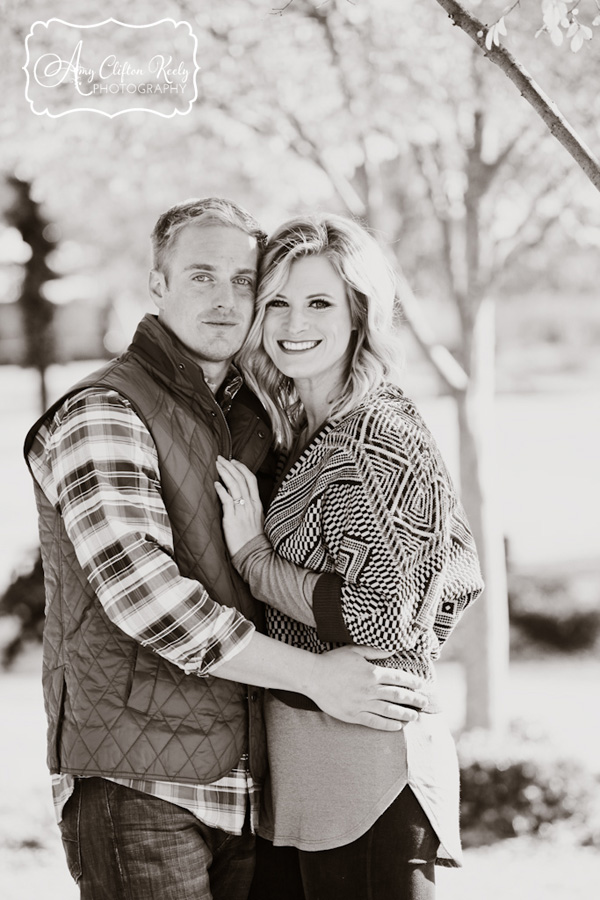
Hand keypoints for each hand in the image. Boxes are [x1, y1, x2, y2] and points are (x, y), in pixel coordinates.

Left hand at [215, 456, 264, 555]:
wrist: (255, 555)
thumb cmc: (253, 540)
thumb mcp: (256, 520)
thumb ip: (249, 507)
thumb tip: (238, 498)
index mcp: (257, 504)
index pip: (251, 479)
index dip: (242, 468)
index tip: (233, 461)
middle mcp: (251, 505)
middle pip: (242, 478)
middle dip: (230, 466)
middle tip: (221, 458)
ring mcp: (242, 511)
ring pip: (235, 486)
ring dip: (225, 473)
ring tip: (217, 465)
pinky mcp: (233, 519)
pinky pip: (227, 500)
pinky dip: (221, 490)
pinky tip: (215, 484)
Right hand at [307, 645, 426, 730]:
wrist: (313, 676)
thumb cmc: (332, 661)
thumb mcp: (354, 651)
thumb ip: (374, 651)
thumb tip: (392, 651)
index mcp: (372, 672)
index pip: (398, 678)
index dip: (412, 682)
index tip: (422, 686)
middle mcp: (370, 689)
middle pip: (398, 695)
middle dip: (413, 699)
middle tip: (424, 702)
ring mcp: (362, 703)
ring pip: (389, 710)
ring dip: (405, 714)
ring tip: (415, 716)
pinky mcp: (354, 715)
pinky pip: (375, 722)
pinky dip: (388, 725)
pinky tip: (397, 726)